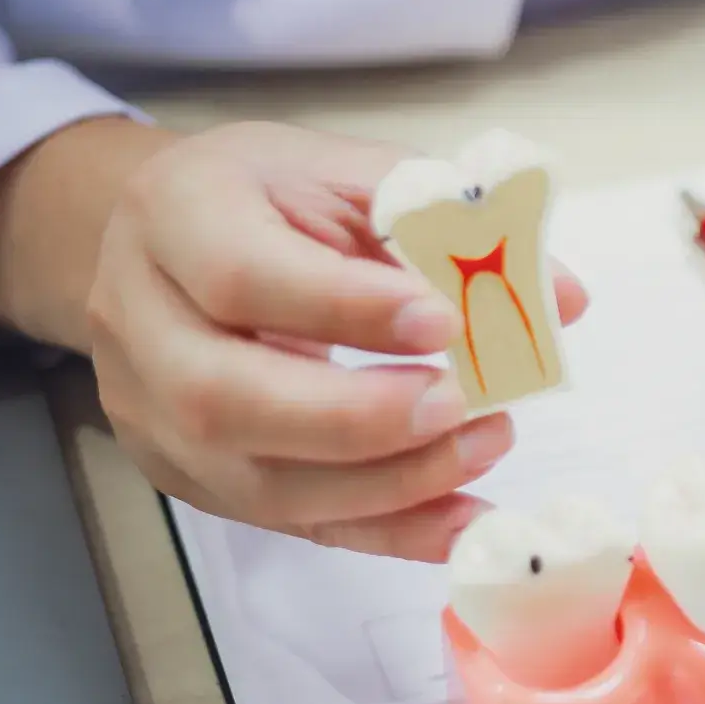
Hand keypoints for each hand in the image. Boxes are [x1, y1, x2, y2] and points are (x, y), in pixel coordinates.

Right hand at [85, 122, 586, 560]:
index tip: (444, 321)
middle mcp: (142, 323)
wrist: (164, 239)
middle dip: (359, 417)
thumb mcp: (346, 173)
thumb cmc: (266, 197)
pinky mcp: (194, 475)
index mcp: (177, 216)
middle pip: (225, 399)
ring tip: (488, 444)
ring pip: (257, 481)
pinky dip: (389, 530)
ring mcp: (155, 414)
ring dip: (389, 483)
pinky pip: (292, 522)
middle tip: (464, 404)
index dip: (346, 308)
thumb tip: (562, 295)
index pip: (243, 277)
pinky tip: (464, 521)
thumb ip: (449, 223)